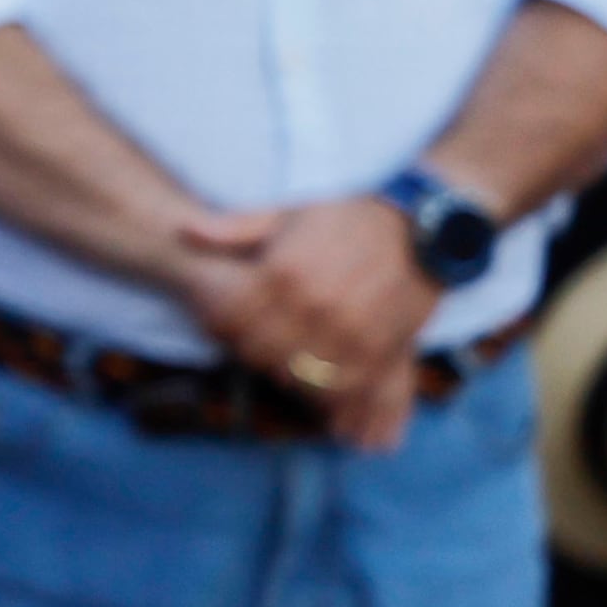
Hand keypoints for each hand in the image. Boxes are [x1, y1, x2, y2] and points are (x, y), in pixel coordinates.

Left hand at [198, 195, 442, 451]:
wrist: (422, 229)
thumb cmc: (347, 218)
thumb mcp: (287, 213)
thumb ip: (234, 229)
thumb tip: (184, 232)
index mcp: (282, 273)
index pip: (229, 320)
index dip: (218, 326)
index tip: (221, 323)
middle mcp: (314, 306)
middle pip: (259, 353)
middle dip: (249, 352)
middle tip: (255, 343)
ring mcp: (349, 332)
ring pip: (299, 376)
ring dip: (287, 375)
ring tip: (288, 360)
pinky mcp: (381, 350)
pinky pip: (344, 388)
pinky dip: (328, 394)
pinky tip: (321, 381)